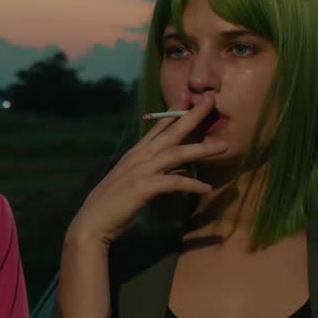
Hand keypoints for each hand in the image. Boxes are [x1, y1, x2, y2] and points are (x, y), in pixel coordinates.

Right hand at [66, 92, 227, 245]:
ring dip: (202, 149)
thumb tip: (183, 170)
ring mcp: (141, 171)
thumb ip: (159, 173)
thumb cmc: (114, 204)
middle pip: (171, 132)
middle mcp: (139, 157)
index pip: (158, 127)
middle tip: (212, 101)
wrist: (93, 221)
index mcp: (136, 153)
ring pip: (177, 153)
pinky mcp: (143, 188)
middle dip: (193, 116)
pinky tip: (206, 188)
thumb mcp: (137, 183)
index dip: (175, 110)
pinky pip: (173, 182)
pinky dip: (191, 184)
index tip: (190, 96)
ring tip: (224, 146)